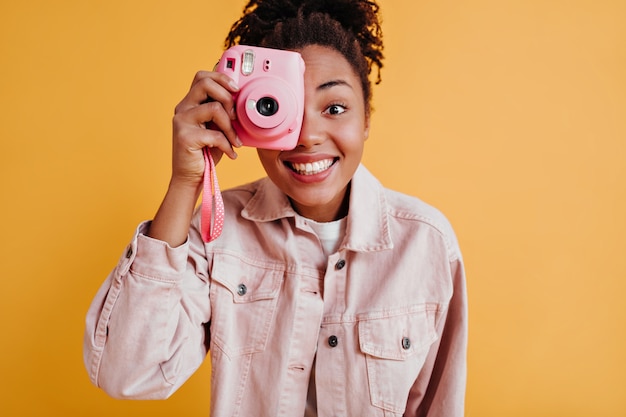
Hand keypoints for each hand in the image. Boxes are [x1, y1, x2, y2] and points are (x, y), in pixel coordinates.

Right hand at [146, 72, 240, 246]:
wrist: (192, 177)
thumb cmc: (206, 153)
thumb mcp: (218, 128)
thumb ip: (223, 113)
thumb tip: (241, 100)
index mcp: (190, 103)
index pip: (202, 76)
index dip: (221, 77)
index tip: (237, 89)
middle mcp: (183, 108)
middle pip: (204, 83)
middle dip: (227, 96)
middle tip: (235, 114)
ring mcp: (181, 121)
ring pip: (213, 108)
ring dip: (230, 126)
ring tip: (234, 140)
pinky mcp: (184, 136)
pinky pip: (214, 134)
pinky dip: (226, 145)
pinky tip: (230, 153)